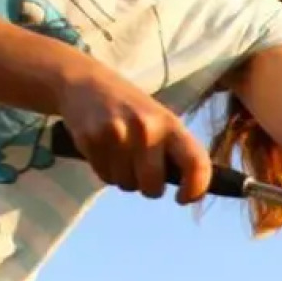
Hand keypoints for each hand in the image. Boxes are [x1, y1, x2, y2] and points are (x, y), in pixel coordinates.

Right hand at [54, 63, 212, 202]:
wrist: (85, 82)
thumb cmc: (132, 109)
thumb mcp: (161, 121)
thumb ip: (175, 151)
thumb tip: (192, 190)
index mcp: (171, 124)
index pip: (196, 163)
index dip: (195, 189)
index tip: (183, 198)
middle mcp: (146, 128)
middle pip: (153, 185)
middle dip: (150, 189)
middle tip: (145, 175)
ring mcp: (117, 133)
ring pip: (127, 184)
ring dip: (126, 179)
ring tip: (122, 156)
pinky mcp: (91, 139)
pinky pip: (105, 177)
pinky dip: (106, 172)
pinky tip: (105, 151)